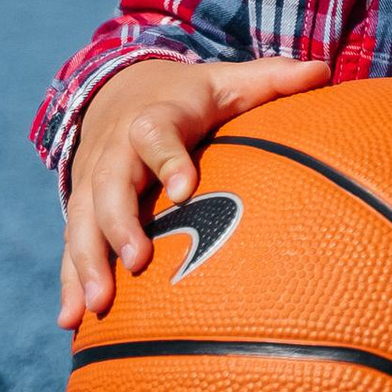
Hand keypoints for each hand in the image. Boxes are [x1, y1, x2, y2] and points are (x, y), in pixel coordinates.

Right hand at [58, 53, 330, 329]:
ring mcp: (93, 180)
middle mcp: (116, 150)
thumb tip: (323, 70)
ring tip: (96, 307)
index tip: (185, 189)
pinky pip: (72, 245)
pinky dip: (69, 281)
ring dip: (85, 263)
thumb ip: (273, 79)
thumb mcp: (229, 81)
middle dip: (118, 225)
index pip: (156, 134)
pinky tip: (73, 321)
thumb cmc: (189, 96)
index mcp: (156, 118)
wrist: (119, 87)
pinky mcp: (82, 206)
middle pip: (109, 184)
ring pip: (82, 221)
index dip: (168, 159)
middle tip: (136, 263)